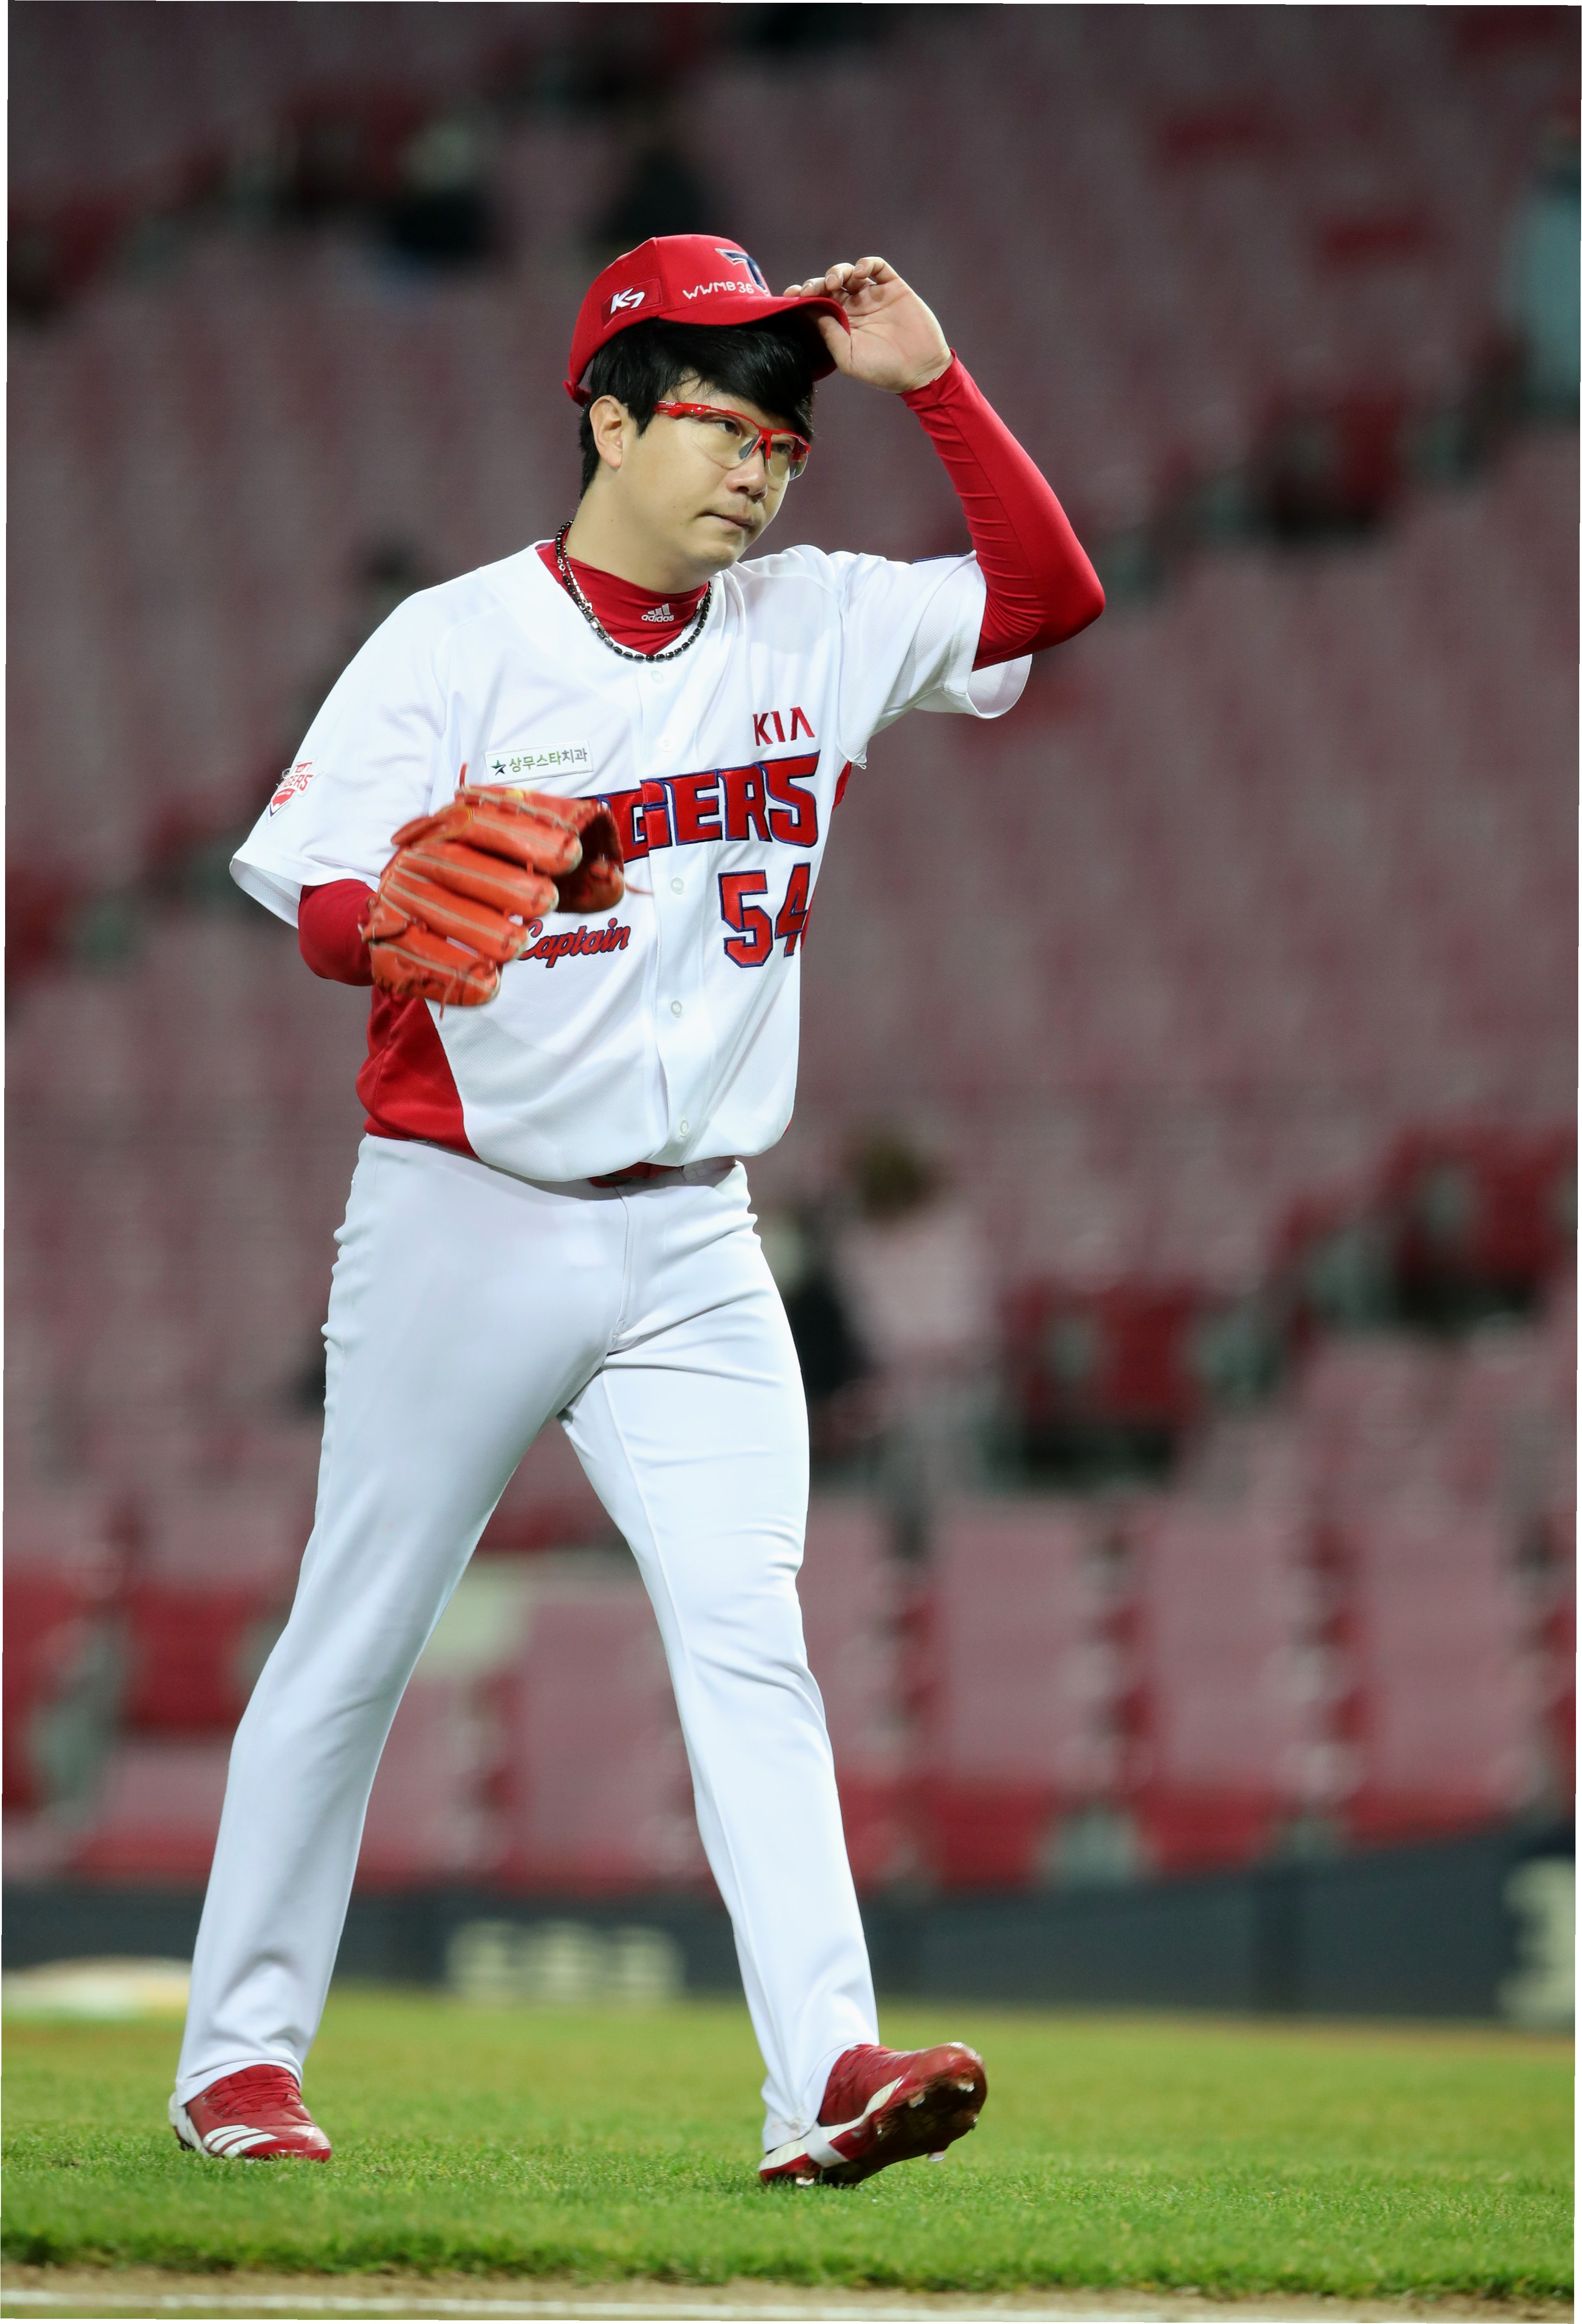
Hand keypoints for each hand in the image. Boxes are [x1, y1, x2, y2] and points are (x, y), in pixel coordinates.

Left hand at [782, 257, 951, 393]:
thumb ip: (831, 335)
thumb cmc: (883, 371)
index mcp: (842, 324)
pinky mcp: (893, 287)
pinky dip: (865, 264)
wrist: (920, 370)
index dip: (803, 296)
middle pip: (829, 285)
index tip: (791, 295)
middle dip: (817, 283)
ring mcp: (874, 296)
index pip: (817, 304)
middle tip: (812, 289)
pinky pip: (877, 267)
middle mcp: (855, 307)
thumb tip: (813, 312)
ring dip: (837, 271)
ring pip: (849, 273)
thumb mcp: (849, 358)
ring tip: (834, 281)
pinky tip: (859, 273)